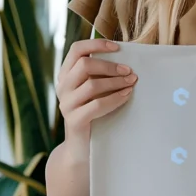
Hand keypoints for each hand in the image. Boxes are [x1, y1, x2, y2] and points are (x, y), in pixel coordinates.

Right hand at [56, 39, 136, 161]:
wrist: (82, 150)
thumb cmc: (94, 117)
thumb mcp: (95, 93)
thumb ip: (101, 77)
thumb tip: (126, 61)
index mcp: (65, 76)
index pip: (76, 50)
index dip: (96, 44)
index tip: (118, 47)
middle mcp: (62, 88)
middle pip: (84, 64)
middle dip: (110, 66)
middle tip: (130, 71)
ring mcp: (66, 104)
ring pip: (91, 84)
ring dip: (115, 82)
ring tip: (132, 83)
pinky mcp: (74, 121)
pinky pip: (97, 105)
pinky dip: (115, 99)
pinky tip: (127, 96)